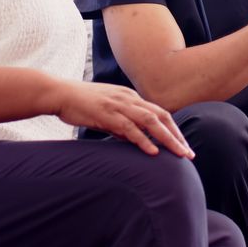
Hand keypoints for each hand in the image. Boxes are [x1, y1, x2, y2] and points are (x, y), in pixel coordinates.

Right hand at [51, 81, 193, 158]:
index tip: (182, 145)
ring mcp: (118, 104)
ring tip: (179, 154)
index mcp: (129, 96)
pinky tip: (153, 152)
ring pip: (150, 121)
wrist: (58, 93)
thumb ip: (120, 125)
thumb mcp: (105, 113)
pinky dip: (143, 140)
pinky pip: (129, 128)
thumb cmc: (80, 104)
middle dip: (177, 135)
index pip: (158, 112)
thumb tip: (133, 140)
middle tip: (189, 153)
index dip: (173, 129)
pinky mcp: (107, 113)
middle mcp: (128, 98)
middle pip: (161, 116)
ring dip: (168, 138)